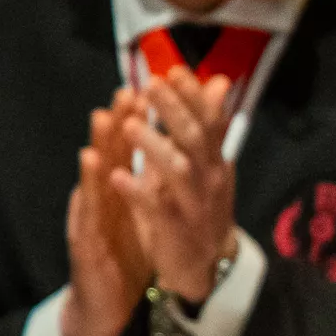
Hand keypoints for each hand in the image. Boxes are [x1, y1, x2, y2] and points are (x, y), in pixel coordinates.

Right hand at [59, 87, 149, 335]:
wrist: (111, 307)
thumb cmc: (128, 255)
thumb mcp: (148, 215)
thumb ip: (156, 181)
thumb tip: (173, 148)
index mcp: (121, 194)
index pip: (127, 152)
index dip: (135, 122)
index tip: (148, 90)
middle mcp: (103, 202)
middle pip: (109, 158)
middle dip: (116, 126)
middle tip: (124, 93)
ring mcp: (92, 223)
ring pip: (94, 183)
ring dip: (97, 153)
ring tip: (101, 124)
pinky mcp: (87, 247)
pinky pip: (90, 220)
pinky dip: (90, 196)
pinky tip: (91, 177)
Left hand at [110, 68, 236, 304]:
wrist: (205, 265)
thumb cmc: (201, 208)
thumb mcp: (210, 165)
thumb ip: (208, 124)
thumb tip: (216, 81)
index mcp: (215, 162)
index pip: (211, 122)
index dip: (194, 96)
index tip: (174, 70)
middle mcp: (208, 179)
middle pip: (195, 140)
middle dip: (175, 111)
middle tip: (152, 85)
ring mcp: (193, 204)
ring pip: (177, 171)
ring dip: (154, 147)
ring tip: (130, 126)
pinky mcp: (173, 228)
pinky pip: (156, 207)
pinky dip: (137, 191)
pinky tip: (119, 176)